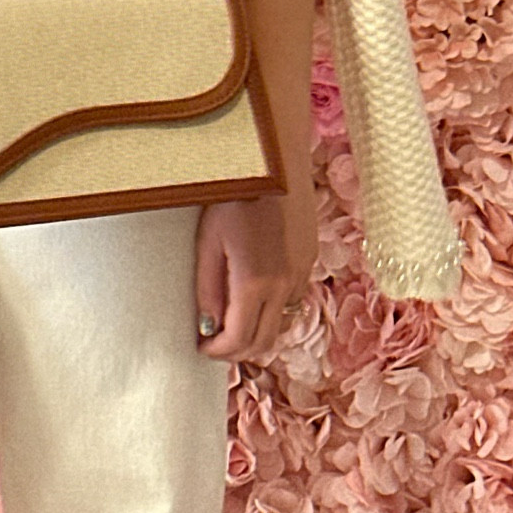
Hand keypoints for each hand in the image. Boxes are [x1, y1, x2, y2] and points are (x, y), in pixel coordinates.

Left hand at [194, 180, 317, 361]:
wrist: (274, 160)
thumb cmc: (234, 194)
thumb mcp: (209, 240)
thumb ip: (208, 288)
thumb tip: (208, 327)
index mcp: (255, 281)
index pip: (240, 339)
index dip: (218, 352)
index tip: (202, 348)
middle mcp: (285, 284)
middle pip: (264, 341)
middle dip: (238, 350)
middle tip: (216, 343)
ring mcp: (302, 272)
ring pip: (282, 323)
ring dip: (259, 333)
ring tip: (234, 321)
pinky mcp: (310, 259)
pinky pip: (294, 300)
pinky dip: (274, 310)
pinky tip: (256, 296)